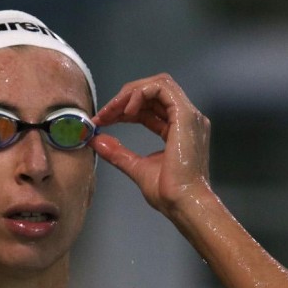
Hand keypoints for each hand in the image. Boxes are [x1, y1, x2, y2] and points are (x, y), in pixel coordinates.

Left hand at [91, 73, 211, 213]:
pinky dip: (141, 94)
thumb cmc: (168, 192)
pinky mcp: (186, 116)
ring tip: (113, 111)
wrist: (183, 204)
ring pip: (158, 84)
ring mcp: (189, 116)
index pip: (150, 107)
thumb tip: (98, 141)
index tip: (103, 120)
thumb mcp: (136, 167)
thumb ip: (118, 152)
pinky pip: (162, 89)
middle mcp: (186, 119)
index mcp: (179, 129)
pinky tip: (126, 111)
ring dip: (131, 93)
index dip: (124, 109)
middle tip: (104, 114)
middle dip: (125, 98)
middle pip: (154, 91)